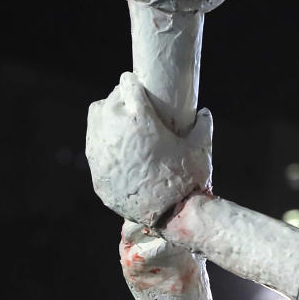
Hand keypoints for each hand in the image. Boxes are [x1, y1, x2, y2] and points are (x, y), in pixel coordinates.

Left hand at [86, 71, 211, 225]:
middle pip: (110, 99)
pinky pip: (95, 145)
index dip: (135, 83)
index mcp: (138, 117)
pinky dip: (105, 141)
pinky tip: (121, 148)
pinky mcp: (96, 170)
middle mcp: (113, 129)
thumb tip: (204, 113)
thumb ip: (202, 126)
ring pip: (97, 118)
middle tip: (136, 105)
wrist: (170, 216)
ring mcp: (101, 151)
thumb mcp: (200, 148)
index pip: (126, 84)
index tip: (140, 85)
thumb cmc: (187, 179)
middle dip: (122, 98)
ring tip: (125, 123)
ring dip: (109, 115)